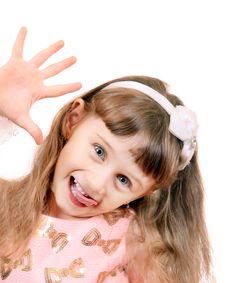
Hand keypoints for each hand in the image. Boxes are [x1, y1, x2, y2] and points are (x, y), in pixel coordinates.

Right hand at [0, 27, 81, 143]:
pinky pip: (18, 48)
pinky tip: (25, 28)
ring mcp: (26, 70)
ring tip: (62, 43)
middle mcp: (35, 79)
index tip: (81, 84)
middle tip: (75, 59)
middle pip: (53, 70)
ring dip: (51, 50)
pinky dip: (21, 38)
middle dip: (64, 64)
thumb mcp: (21, 118)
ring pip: (41, 57)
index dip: (69, 87)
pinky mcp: (14, 63)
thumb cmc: (7, 108)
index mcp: (39, 92)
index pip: (58, 89)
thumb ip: (32, 128)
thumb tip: (40, 142)